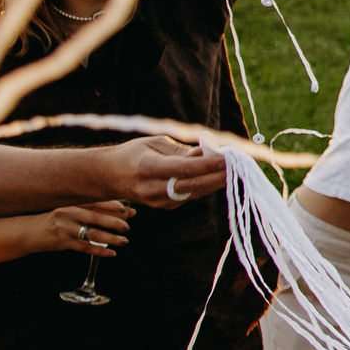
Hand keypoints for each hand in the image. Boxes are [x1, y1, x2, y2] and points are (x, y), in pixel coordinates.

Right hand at [40, 201, 130, 257]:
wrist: (28, 232)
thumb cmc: (54, 220)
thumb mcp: (69, 210)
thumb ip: (91, 209)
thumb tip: (123, 210)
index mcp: (71, 203)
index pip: (95, 202)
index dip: (112, 205)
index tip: (127, 209)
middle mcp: (67, 214)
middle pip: (95, 217)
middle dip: (114, 222)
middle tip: (127, 227)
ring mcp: (64, 229)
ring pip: (91, 233)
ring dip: (110, 238)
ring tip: (123, 241)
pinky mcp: (62, 242)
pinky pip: (84, 247)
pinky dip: (100, 251)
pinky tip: (111, 253)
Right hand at [95, 136, 227, 205]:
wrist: (108, 177)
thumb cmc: (133, 154)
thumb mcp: (154, 143)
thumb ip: (181, 150)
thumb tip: (208, 153)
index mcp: (147, 167)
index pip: (184, 168)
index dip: (208, 164)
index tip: (229, 157)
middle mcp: (152, 188)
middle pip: (193, 183)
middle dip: (220, 175)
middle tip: (242, 164)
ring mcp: (158, 201)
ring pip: (196, 191)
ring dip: (218, 180)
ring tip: (237, 168)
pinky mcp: (165, 206)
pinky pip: (192, 195)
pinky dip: (207, 185)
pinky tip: (220, 175)